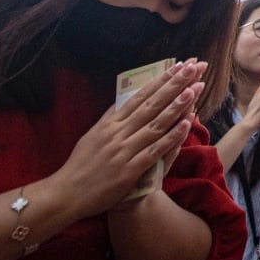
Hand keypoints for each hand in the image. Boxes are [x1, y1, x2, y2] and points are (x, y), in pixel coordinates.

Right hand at [52, 59, 205, 218]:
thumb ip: (110, 117)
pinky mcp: (130, 169)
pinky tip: (187, 124)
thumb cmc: (81, 165)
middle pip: (151, 105)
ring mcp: (124, 150)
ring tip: (193, 89)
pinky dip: (172, 137)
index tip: (177, 65)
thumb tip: (123, 99)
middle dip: (173, 85)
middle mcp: (118, 133)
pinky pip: (155, 150)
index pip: (139, 96)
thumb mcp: (93, 135)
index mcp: (110, 123)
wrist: (66, 194)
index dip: (159, 80)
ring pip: (155, 124)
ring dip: (176, 106)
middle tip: (192, 67)